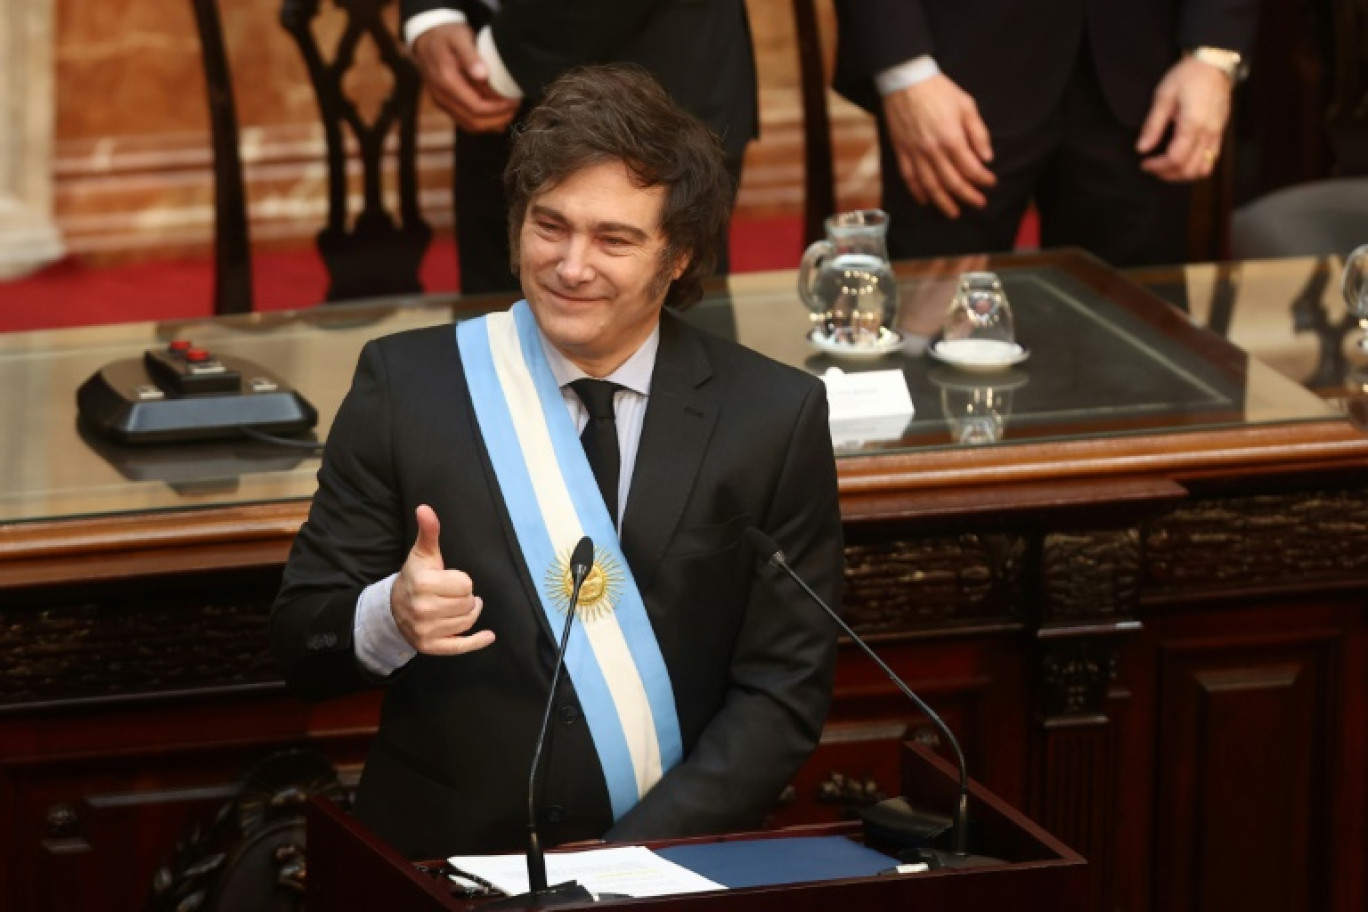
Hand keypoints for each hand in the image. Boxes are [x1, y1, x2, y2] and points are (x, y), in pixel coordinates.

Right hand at [391, 505, 495, 654]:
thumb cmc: (416, 577)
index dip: (462, 581)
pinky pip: (461, 646)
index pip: (466, 585)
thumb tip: (425, 508)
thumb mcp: (422, 553)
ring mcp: (426, 630)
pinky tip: (488, 636)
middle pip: (468, 604)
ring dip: (468, 613)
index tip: (449, 580)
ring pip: (467, 621)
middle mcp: (423, 610)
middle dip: (465, 597)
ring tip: (457, 605)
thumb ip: (428, 531)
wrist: (394, 608)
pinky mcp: (431, 646)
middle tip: (452, 594)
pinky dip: (477, 641)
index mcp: (423, 584)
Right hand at [411, 22, 519, 132]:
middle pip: (474, 121)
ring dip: (492, 123)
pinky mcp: (445, 105)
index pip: (476, 107)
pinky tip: (497, 116)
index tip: (513, 101)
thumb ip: (470, 55)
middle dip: (498, 118)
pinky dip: (483, 122)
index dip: (498, 108)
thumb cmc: (446, 36)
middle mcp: (442, 96)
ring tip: (509, 112)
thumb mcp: (459, 38)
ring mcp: (442, 102)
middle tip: (515, 107)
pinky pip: (465, 121)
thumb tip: (482, 74)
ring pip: (470, 125)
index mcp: (446, 81)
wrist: (425, 39)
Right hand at [881, 75, 996, 218]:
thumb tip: (987, 157)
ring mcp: (915, 153)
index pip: (971, 168)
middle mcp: (933, 150)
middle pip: (953, 182)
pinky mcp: (901, 152)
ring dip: (944, 202)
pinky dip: (918, 193)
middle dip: (968, 196)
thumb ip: (978, 133)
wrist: (906, 81)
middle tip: (979, 203)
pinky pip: (909, 179)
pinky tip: (926, 201)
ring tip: (954, 213)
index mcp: (952, 138)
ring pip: (931, 186)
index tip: (991, 182)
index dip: (984, 179)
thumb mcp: (967, 105)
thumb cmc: (939, 90)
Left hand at [1136, 56, 1232, 181]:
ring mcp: (1217, 134)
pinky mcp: (1220, 132)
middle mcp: (1208, 133)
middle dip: (1168, 174)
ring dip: (1182, 174)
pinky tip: (1181, 159)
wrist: (1214, 62)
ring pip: (1203, 169)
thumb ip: (1153, 125)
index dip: (1157, 166)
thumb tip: (1141, 148)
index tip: (1144, 163)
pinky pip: (1211, 159)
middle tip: (1152, 167)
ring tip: (1166, 167)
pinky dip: (1195, 166)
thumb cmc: (1188, 75)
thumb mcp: (1164, 96)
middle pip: (1189, 169)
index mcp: (1193, 124)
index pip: (1175, 159)